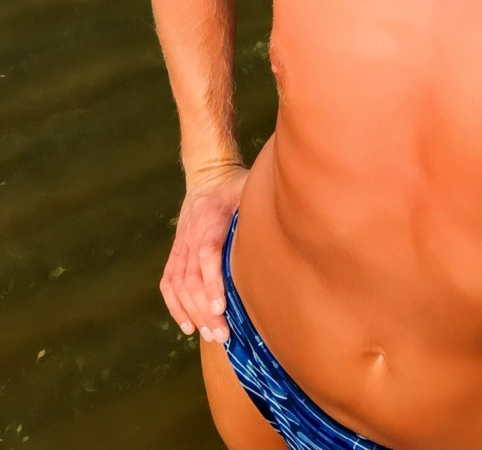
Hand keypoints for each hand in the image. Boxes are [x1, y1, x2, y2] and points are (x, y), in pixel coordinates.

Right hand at [160, 162, 248, 343]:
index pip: (207, 255)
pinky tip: (187, 325)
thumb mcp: (249, 188)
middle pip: (191, 278)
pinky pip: (168, 283)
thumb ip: (260, 206)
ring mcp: (181, 246)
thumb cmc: (234, 186)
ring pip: (179, 285)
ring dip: (192, 312)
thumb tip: (285, 220)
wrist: (206, 175)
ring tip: (211, 334)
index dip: (211, 282)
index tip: (220, 307)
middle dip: (204, 309)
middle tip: (222, 334)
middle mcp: (191, 236)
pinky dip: (175, 306)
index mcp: (211, 221)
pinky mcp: (176, 253)